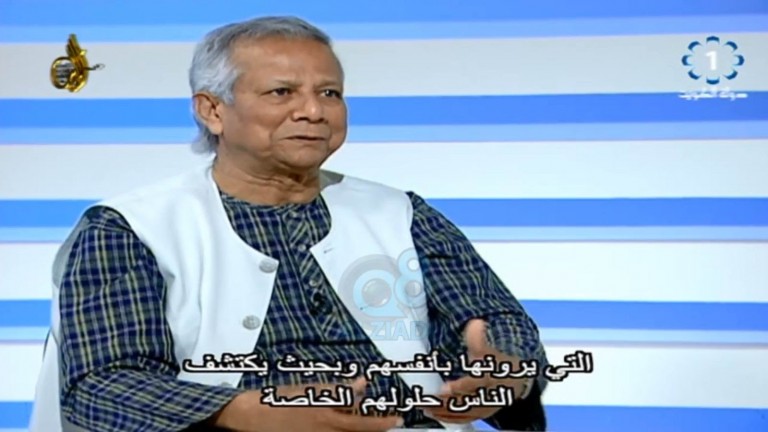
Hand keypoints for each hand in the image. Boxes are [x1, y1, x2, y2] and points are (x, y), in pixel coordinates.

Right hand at [216, 377, 403, 431]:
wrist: (253, 418)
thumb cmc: (280, 400)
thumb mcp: (311, 391)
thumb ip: (338, 390)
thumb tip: (361, 385)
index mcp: (327, 417)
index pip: (364, 424)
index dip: (383, 423)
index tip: (397, 420)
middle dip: (376, 428)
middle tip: (391, 423)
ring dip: (358, 428)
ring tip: (369, 422)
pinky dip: (341, 431)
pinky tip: (341, 424)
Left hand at [424, 319, 528, 423]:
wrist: (517, 381)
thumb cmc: (500, 363)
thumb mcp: (492, 349)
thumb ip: (479, 339)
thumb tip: (475, 323)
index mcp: (494, 377)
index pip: (478, 383)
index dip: (462, 386)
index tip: (444, 388)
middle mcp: (491, 395)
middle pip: (468, 401)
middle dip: (447, 402)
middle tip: (428, 399)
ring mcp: (486, 407)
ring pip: (464, 412)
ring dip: (444, 411)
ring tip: (426, 407)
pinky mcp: (481, 414)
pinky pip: (464, 418)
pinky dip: (448, 418)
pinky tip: (434, 414)